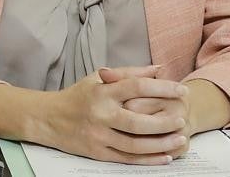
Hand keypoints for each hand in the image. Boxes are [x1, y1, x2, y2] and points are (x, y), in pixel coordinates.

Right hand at [40, 71, 188, 164]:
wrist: (47, 118)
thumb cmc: (77, 96)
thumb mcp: (98, 80)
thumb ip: (129, 74)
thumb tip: (159, 69)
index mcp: (102, 92)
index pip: (137, 87)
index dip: (162, 88)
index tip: (182, 89)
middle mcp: (100, 114)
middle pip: (138, 121)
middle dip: (164, 122)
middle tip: (182, 119)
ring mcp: (98, 135)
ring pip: (135, 144)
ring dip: (161, 144)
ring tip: (179, 139)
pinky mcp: (97, 152)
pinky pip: (127, 158)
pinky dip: (148, 159)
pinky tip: (165, 156)